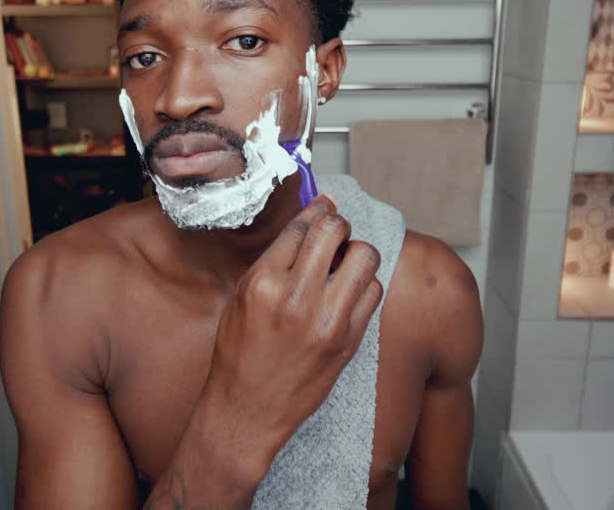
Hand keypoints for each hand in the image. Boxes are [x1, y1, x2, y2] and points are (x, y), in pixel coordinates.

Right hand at [202, 194, 383, 456]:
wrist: (248, 408)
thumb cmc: (239, 351)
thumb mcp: (243, 296)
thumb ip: (277, 258)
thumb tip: (313, 217)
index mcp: (263, 282)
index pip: (301, 227)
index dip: (315, 210)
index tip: (324, 204)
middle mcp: (296, 298)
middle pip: (335, 230)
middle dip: (337, 225)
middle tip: (333, 236)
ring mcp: (327, 320)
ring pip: (365, 256)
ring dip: (356, 253)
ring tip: (342, 265)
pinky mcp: (349, 340)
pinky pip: (374, 291)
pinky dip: (364, 285)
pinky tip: (347, 293)